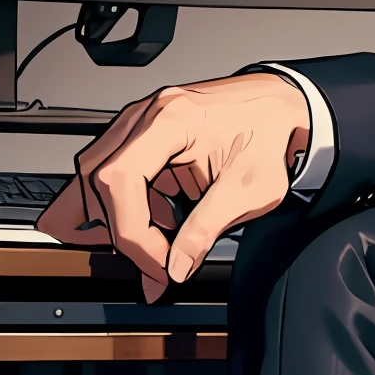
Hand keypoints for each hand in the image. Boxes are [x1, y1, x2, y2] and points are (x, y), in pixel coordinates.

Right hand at [37, 73, 311, 301]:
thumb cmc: (268, 135)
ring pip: (96, 178)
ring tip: (159, 241)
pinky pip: (115, 174)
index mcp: (169, 120)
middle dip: (122, 231)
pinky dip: (128, 205)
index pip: (120, 180)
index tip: (155, 263)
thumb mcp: (249, 190)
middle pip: (100, 180)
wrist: (277, 109)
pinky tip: (158, 220)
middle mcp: (144, 115)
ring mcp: (138, 123)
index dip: (131, 231)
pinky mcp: (141, 136)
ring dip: (120, 218)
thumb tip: (176, 266)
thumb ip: (207, 230)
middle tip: (154, 263)